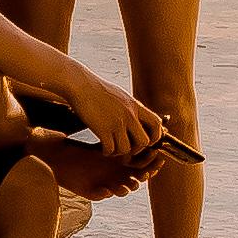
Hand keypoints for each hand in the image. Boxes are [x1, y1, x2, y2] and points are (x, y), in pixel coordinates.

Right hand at [51, 60, 165, 169]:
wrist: (80, 84)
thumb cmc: (97, 89)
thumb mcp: (120, 95)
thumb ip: (130, 107)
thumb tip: (137, 116)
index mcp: (135, 106)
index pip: (156, 123)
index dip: (155, 136)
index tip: (147, 140)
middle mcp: (129, 115)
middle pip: (144, 141)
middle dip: (136, 149)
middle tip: (126, 147)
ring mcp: (117, 123)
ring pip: (126, 149)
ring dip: (119, 152)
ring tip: (112, 148)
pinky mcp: (103, 129)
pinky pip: (110, 149)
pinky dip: (107, 152)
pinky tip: (102, 148)